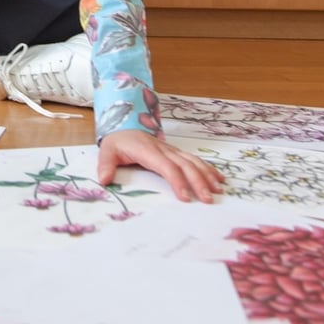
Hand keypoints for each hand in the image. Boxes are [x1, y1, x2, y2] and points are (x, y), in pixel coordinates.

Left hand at [97, 129, 224, 202]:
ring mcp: (172, 150)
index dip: (177, 181)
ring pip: (193, 161)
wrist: (124, 124)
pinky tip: (219, 178)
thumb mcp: (107, 151)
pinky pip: (194, 159)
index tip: (186, 198)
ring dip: (207, 175)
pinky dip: (208, 168)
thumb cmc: (118, 141)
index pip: (166, 167)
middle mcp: (163, 150)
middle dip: (198, 181)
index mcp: (148, 151)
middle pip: (185, 165)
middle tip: (208, 199)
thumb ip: (105, 165)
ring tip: (219, 190)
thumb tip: (104, 179)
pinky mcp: (176, 152)